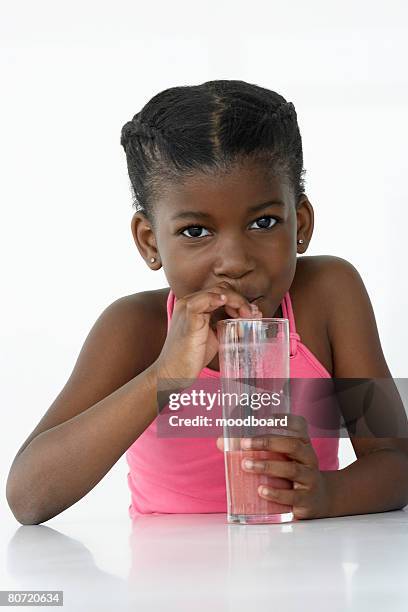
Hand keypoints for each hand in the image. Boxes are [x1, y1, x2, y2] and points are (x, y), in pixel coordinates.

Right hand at [155, 281, 261, 380]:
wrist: (173, 372)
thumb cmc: (192, 355)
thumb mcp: (214, 335)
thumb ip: (227, 324)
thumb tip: (249, 317)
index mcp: (194, 305)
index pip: (220, 291)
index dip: (238, 300)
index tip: (251, 313)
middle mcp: (188, 302)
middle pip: (221, 289)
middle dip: (240, 300)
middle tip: (252, 315)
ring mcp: (186, 308)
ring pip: (216, 292)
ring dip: (236, 301)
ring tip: (246, 315)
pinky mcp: (188, 318)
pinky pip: (203, 301)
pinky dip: (217, 300)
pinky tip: (227, 304)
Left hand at [216, 414, 330, 519]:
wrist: (319, 501)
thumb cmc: (292, 474)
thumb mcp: (280, 459)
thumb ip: (255, 450)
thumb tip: (221, 442)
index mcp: (302, 444)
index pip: (299, 426)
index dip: (285, 420)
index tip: (266, 418)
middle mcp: (308, 458)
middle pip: (292, 445)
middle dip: (267, 442)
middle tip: (245, 444)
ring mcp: (309, 479)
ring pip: (291, 470)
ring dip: (266, 466)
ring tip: (246, 465)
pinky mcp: (306, 500)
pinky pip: (292, 496)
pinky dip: (276, 493)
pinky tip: (261, 490)